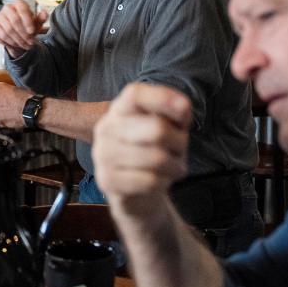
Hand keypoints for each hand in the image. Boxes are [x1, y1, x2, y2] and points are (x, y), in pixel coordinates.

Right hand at [0, 0, 48, 54]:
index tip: (32, 31)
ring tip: (26, 45)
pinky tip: (18, 44)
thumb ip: (41, 18)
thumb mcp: (36, 23)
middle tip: (31, 42)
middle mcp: (7, 7)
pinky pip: (2, 35)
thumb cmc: (28, 26)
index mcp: (18, 3)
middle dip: (24, 33)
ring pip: (9, 29)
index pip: (22, 8)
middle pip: (15, 20)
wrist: (17, 33)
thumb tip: (45, 14)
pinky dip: (11, 41)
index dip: (27, 21)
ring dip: (19, 39)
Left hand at [0, 83, 35, 128]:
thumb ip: (7, 92)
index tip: (2, 101)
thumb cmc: (28, 99)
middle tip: (8, 108)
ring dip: (0, 115)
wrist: (31, 110)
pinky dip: (1, 123)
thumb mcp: (17, 88)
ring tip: (10, 115)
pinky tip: (9, 120)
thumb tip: (6, 95)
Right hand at [92, 83, 190, 204]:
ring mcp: (103, 154)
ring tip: (172, 168)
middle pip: (157, 129)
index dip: (162, 98)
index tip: (184, 108)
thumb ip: (177, 114)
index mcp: (120, 110)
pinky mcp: (106, 180)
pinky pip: (149, 181)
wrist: (137, 192)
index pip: (135, 94)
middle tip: (179, 150)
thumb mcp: (171, 129)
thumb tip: (182, 106)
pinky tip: (159, 182)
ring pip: (157, 158)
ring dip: (175, 166)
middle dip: (180, 143)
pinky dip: (163, 183)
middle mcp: (106, 128)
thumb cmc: (155, 153)